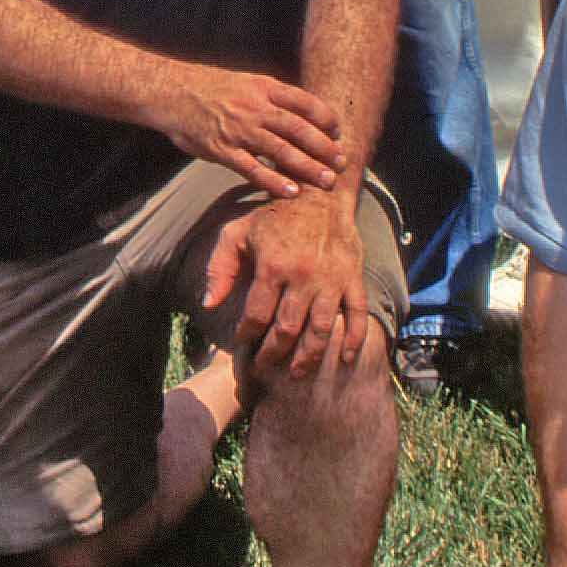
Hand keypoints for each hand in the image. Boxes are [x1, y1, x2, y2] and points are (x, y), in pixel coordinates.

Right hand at [154, 64, 343, 196]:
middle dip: (324, 147)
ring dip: (307, 167)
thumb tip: (302, 113)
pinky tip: (291, 192)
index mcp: (263, 87)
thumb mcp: (246, 81)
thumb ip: (272, 97)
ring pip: (281, 151)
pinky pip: (253, 169)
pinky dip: (274, 181)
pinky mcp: (222, 150)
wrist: (171, 92)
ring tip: (326, 180)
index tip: (338, 132)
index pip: (304, 102)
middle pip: (298, 129)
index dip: (326, 118)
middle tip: (341, 163)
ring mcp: (238, 130)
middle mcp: (254, 107)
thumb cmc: (211, 88)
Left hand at [200, 191, 371, 375]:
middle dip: (274, 353)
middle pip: (287, 329)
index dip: (247, 334)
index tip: (243, 341)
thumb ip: (220, 268)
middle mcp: (303, 276)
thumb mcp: (237, 233)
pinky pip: (357, 314)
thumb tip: (209, 304)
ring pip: (320, 329)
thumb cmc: (273, 216)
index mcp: (273, 265)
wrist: (318, 192)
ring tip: (297, 373)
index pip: (257, 315)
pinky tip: (343, 359)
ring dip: (308, 356)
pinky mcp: (353, 277)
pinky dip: (353, 339)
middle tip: (265, 366)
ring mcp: (331, 279)